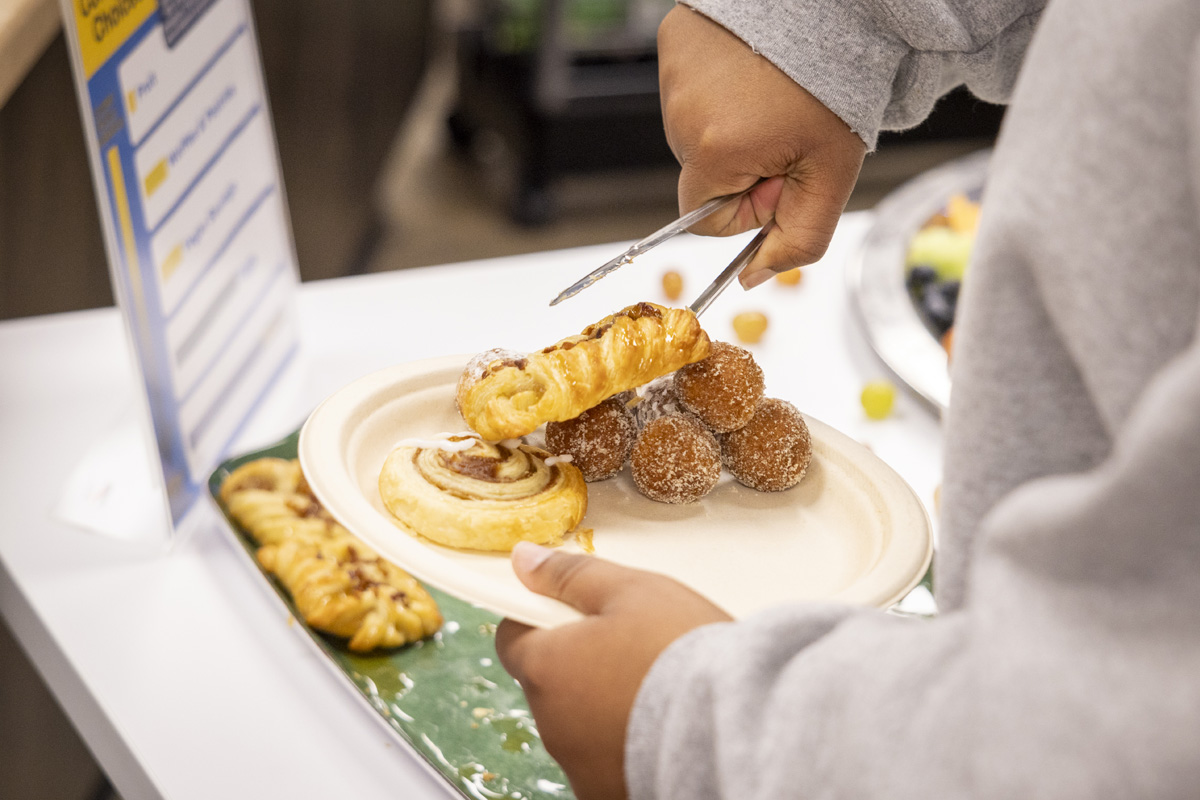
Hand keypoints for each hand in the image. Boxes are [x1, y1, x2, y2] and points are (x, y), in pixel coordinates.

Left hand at [495, 542, 732, 799]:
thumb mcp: (630, 590)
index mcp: (547, 666)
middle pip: (550, 681)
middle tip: (632, 644)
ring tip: (657, 685)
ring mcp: (578, 763)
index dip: (539, 618)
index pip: (512, 638)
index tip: (572, 611)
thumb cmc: (682, 650)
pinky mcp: (607, 791)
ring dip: (603, 703)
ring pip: (578, 721)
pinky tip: (662, 724)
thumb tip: (523, 560)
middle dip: (580, 661)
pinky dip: (624, 741)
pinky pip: (605, 758)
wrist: (736, 722)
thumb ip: (570, 575)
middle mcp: (551, 722)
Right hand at [657, 6, 866, 286]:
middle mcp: (681, 116)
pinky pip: (689, 87)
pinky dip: (720, 84)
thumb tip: (751, 281)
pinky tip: (752, 67)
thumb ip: (799, 238)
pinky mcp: (674, 43)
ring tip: (773, 92)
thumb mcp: (831, 175)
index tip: (784, 171)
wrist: (837, 6)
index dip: (751, 204)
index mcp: (715, 154)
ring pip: (697, 132)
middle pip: (703, 175)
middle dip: (743, 164)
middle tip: (787, 127)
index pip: (709, 220)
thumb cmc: (837, 84)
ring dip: (733, 124)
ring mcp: (672, 76)